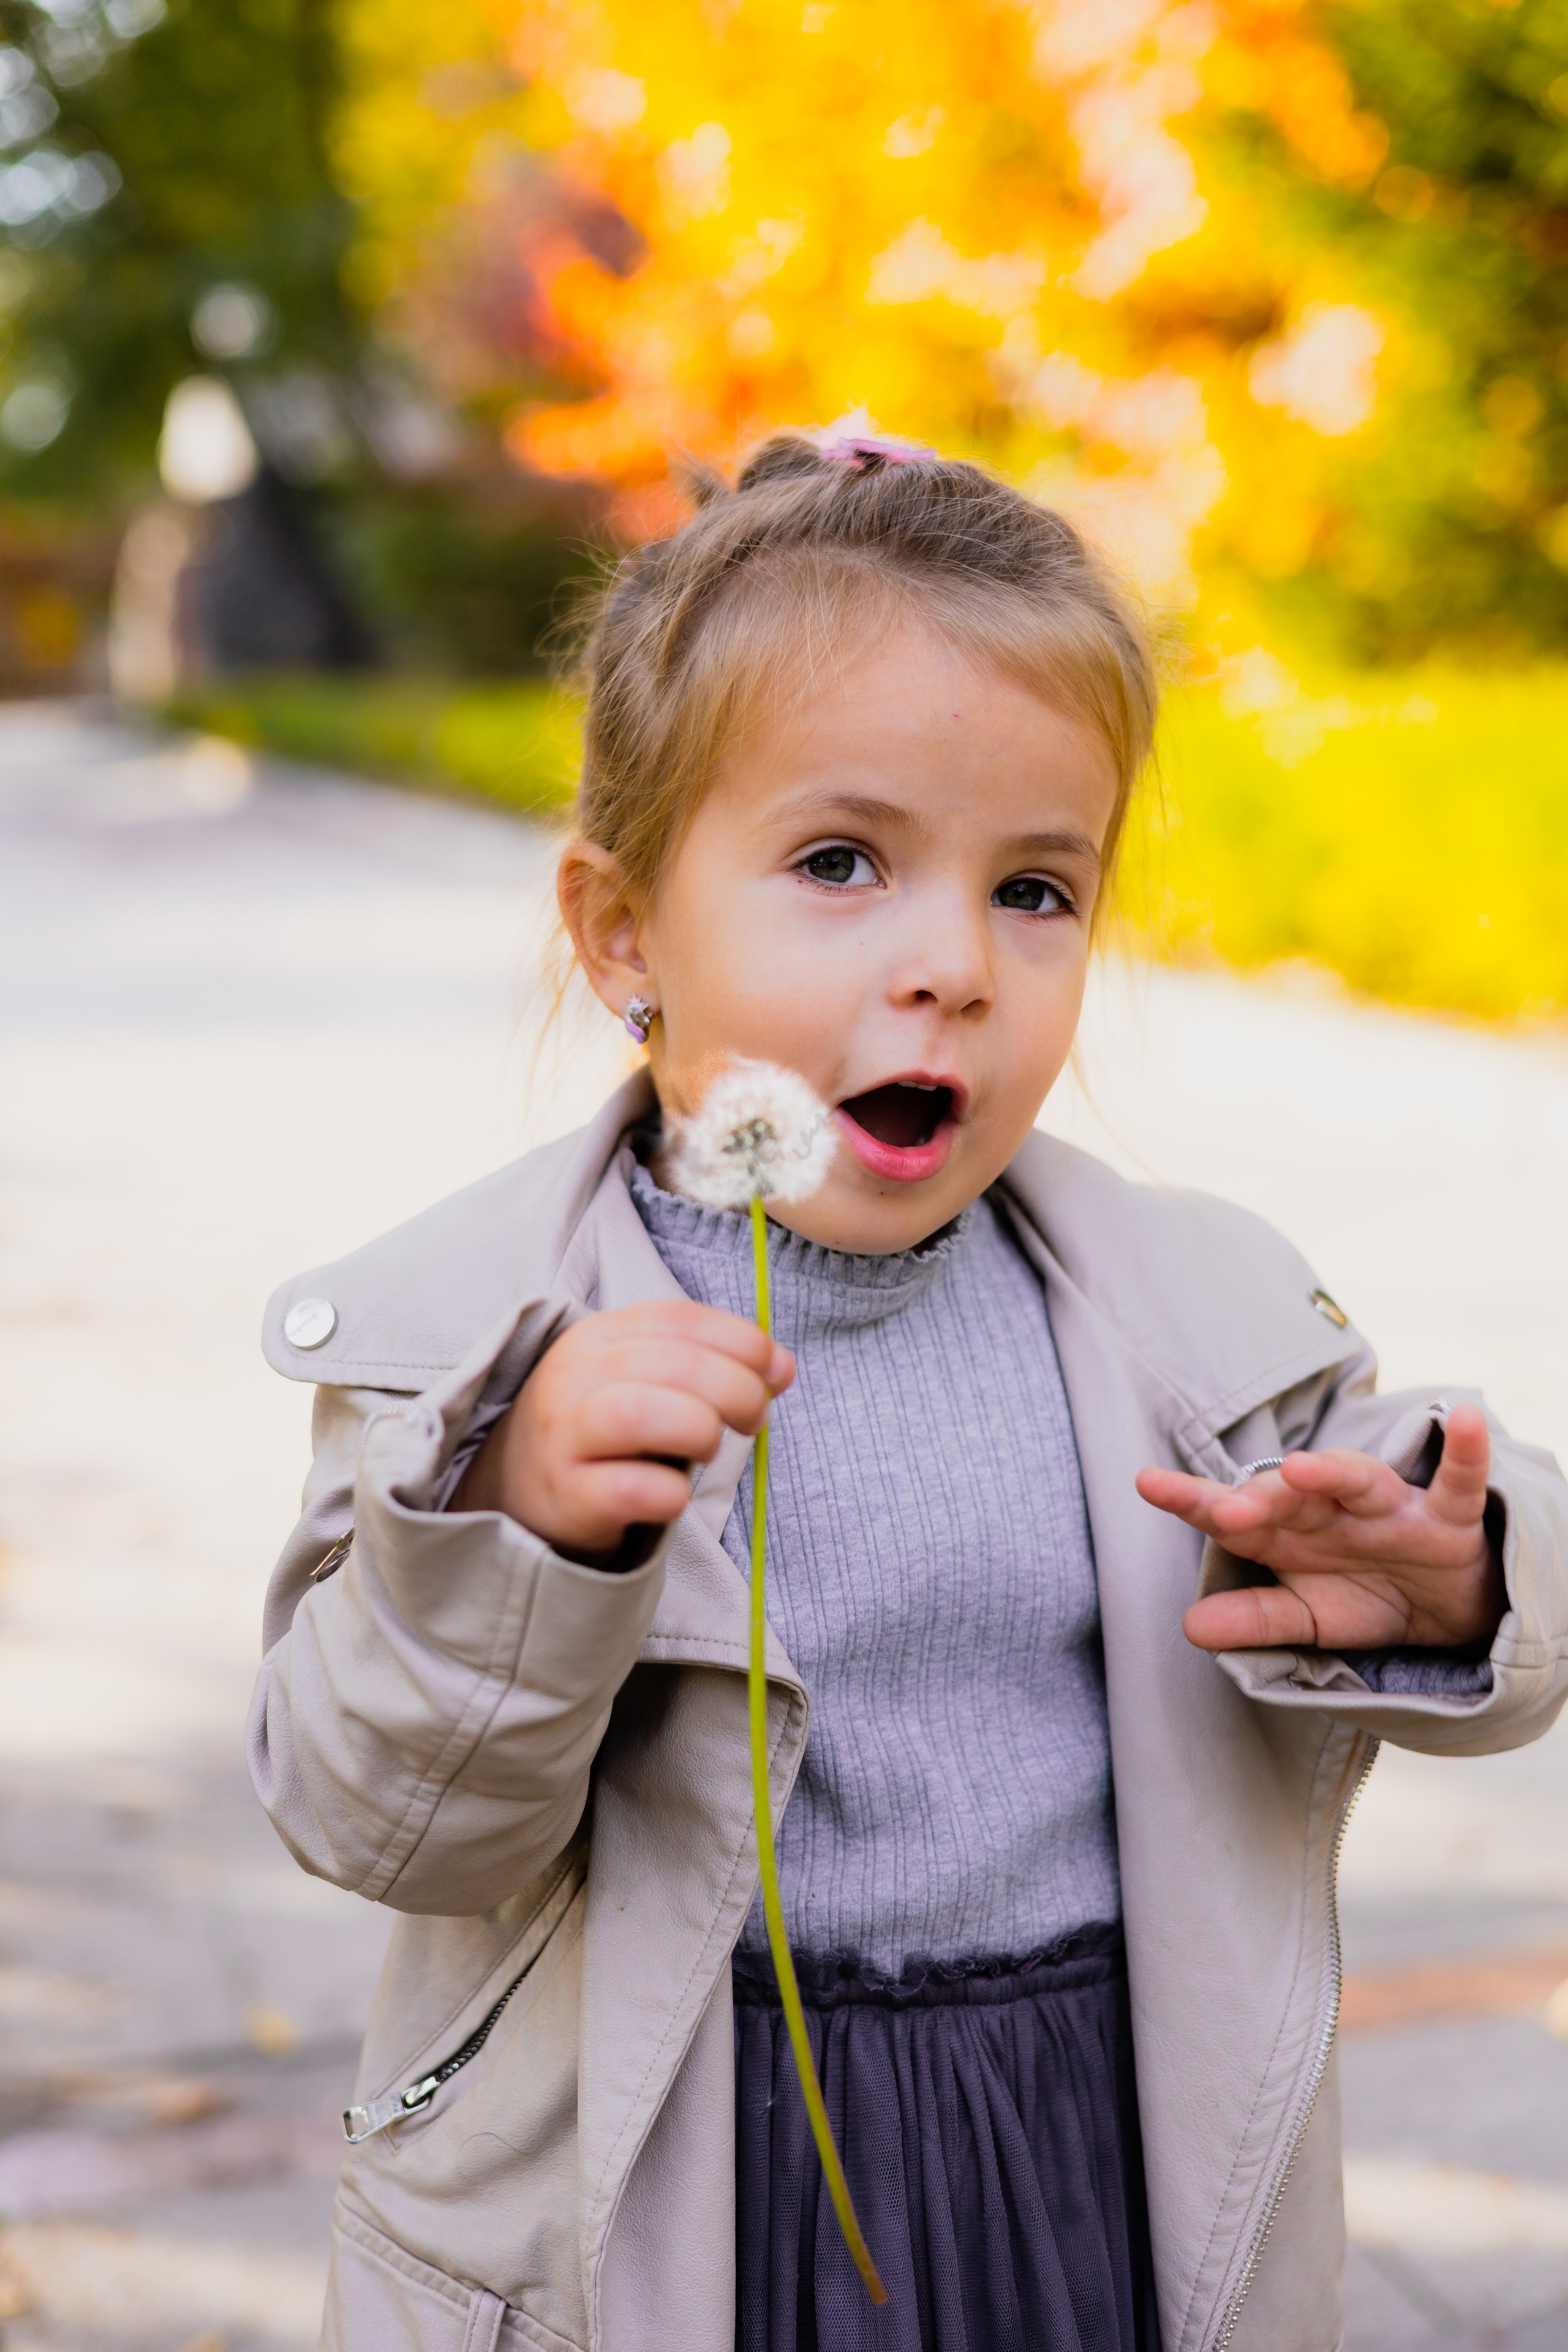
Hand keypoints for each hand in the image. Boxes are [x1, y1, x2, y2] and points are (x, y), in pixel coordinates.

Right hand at [454, 1301, 793, 1564]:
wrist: (518, 1488)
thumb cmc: (602, 1428)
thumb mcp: (644, 1377)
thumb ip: (710, 1363)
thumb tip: (782, 1367)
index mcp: (600, 1334)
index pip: (680, 1318)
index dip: (743, 1341)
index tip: (777, 1372)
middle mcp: (574, 1376)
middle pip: (673, 1364)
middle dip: (736, 1389)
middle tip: (753, 1419)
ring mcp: (563, 1436)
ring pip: (642, 1413)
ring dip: (700, 1431)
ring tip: (710, 1448)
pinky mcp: (566, 1496)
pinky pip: (629, 1489)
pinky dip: (671, 1493)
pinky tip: (676, 1494)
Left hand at [1136, 1405, 1504, 1652]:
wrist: (1447, 1610)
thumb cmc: (1366, 1598)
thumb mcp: (1308, 1619)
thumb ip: (1254, 1620)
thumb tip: (1189, 1627)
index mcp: (1288, 1533)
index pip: (1232, 1513)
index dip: (1191, 1499)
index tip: (1147, 1483)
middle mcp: (1331, 1510)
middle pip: (1287, 1493)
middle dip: (1258, 1499)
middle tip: (1227, 1510)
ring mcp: (1390, 1509)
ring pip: (1357, 1479)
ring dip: (1330, 1470)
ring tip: (1300, 1467)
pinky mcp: (1446, 1517)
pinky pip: (1458, 1480)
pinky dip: (1466, 1451)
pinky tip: (1465, 1419)